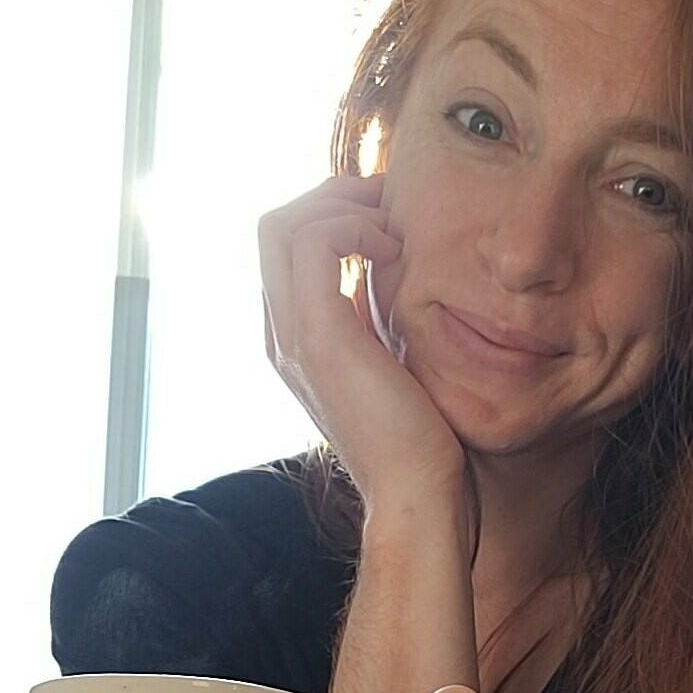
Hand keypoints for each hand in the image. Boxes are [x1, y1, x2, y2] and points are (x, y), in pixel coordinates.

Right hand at [257, 172, 467, 508]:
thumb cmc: (419, 444)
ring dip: (342, 206)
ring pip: (281, 225)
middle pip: (273, 228)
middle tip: (389, 204)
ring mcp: (291, 337)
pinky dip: (353, 226)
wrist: (416, 494)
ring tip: (392, 229)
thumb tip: (395, 280)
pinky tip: (394, 250)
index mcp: (294, 344)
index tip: (387, 220)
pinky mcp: (318, 336)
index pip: (285, 252)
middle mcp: (281, 338)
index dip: (332, 217)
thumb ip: (377, 324)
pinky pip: (313, 240)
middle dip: (332, 198)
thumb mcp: (392, 367)